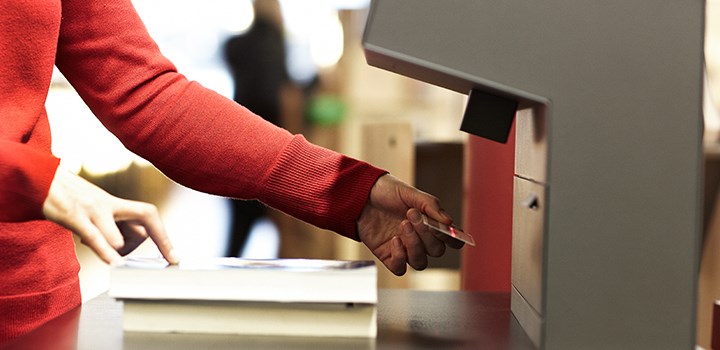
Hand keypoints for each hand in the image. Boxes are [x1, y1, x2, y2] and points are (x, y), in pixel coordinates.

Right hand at [42, 167, 177, 264]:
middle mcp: (108, 204)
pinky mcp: (74, 216)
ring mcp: (92, 210)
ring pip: (119, 238)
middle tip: (137, 257)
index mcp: (114, 203)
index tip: (174, 257)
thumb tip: (122, 246)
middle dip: (141, 246)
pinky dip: (106, 251)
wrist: (38, 177)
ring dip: (116, 252)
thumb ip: (110, 224)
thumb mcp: (94, 207)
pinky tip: (115, 263)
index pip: (149, 215)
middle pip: (139, 231)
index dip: (164, 237)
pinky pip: (95, 236)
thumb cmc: (67, 197)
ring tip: (102, 250)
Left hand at [357, 174, 463, 275]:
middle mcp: (420, 238)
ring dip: (414, 245)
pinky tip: (394, 240)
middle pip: (436, 251)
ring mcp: (405, 248)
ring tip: (402, 225)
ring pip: (420, 262)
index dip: (452, 238)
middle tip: (412, 215)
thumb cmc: (386, 191)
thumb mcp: (410, 193)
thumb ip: (431, 206)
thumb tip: (449, 222)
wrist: (360, 194)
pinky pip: (400, 268)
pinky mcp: (388, 255)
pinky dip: (400, 257)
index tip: (443, 227)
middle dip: (427, 235)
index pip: (452, 240)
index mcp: (431, 223)